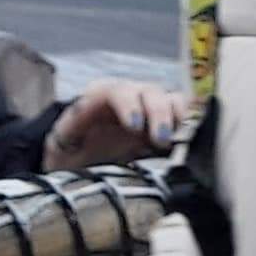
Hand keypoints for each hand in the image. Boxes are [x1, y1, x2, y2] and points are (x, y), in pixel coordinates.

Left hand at [45, 80, 187, 171]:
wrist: (86, 163)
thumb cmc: (73, 152)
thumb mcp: (62, 143)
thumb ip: (68, 131)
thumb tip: (73, 124)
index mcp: (101, 96)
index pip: (117, 91)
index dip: (129, 105)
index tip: (135, 126)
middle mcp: (131, 96)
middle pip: (150, 93)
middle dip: (158, 115)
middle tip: (161, 141)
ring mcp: (152, 109)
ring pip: (172, 101)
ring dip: (179, 118)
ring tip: (180, 140)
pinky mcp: (169, 124)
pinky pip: (186, 115)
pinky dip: (192, 124)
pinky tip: (193, 139)